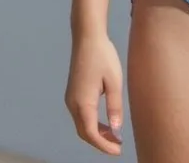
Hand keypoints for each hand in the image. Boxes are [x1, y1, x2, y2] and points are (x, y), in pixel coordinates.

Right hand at [65, 31, 124, 154]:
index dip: (104, 145)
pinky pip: (81, 116)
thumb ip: (115, 107)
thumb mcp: (114, 81)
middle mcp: (72, 104)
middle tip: (118, 146)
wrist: (87, 37)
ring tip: (114, 137)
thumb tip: (116, 130)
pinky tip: (104, 123)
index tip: (118, 150)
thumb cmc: (103, 57)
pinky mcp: (72, 93)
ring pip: (82, 125)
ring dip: (96, 133)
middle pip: (84, 132)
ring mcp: (70, 99)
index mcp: (83, 103)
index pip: (91, 134)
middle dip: (100, 142)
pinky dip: (92, 123)